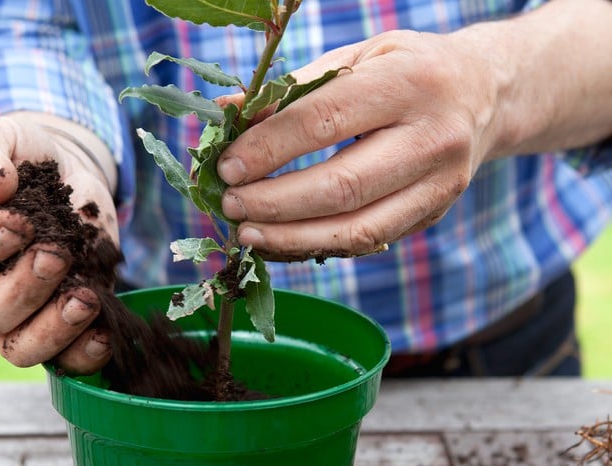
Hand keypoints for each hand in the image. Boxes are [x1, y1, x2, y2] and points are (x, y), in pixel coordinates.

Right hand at [0, 113, 117, 373]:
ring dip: (54, 328)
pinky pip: (62, 357)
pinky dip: (82, 354)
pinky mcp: (61, 315)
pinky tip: (104, 333)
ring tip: (86, 298)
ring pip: (19, 346)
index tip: (19, 223)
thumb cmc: (17, 154)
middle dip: (24, 289)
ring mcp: (19, 308)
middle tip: (56, 254)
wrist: (64, 169)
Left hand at [217, 30, 500, 260]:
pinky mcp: (434, 214)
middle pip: (342, 187)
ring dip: (293, 238)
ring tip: (247, 233)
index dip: (269, 149)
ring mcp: (440, 185)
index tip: (226, 166)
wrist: (484, 95)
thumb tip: (227, 114)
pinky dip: (319, 246)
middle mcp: (433, 138)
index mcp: (410, 83)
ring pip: (357, 229)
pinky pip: (369, 240)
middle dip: (275, 203)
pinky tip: (283, 239)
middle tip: (230, 204)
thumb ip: (294, 88)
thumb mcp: (357, 59)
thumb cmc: (408, 69)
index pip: (325, 121)